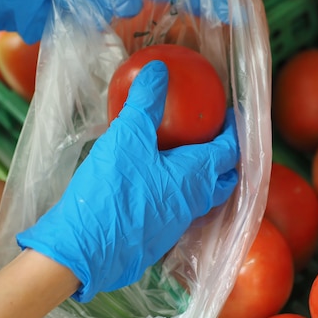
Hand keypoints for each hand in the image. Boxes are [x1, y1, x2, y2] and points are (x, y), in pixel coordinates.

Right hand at [16, 61, 239, 302]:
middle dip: (225, 159)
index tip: (232, 116)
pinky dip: (179, 193)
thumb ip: (144, 102)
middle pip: (223, 180)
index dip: (233, 131)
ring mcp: (176, 224)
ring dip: (203, 179)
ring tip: (188, 160)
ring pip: (202, 198)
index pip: (228, 150)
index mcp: (195, 176)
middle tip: (216, 139)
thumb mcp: (127, 135)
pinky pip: (179, 210)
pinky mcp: (157, 238)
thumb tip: (159, 70)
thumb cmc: (112, 189)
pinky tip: (156, 184)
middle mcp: (193, 202)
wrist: (84, 248)